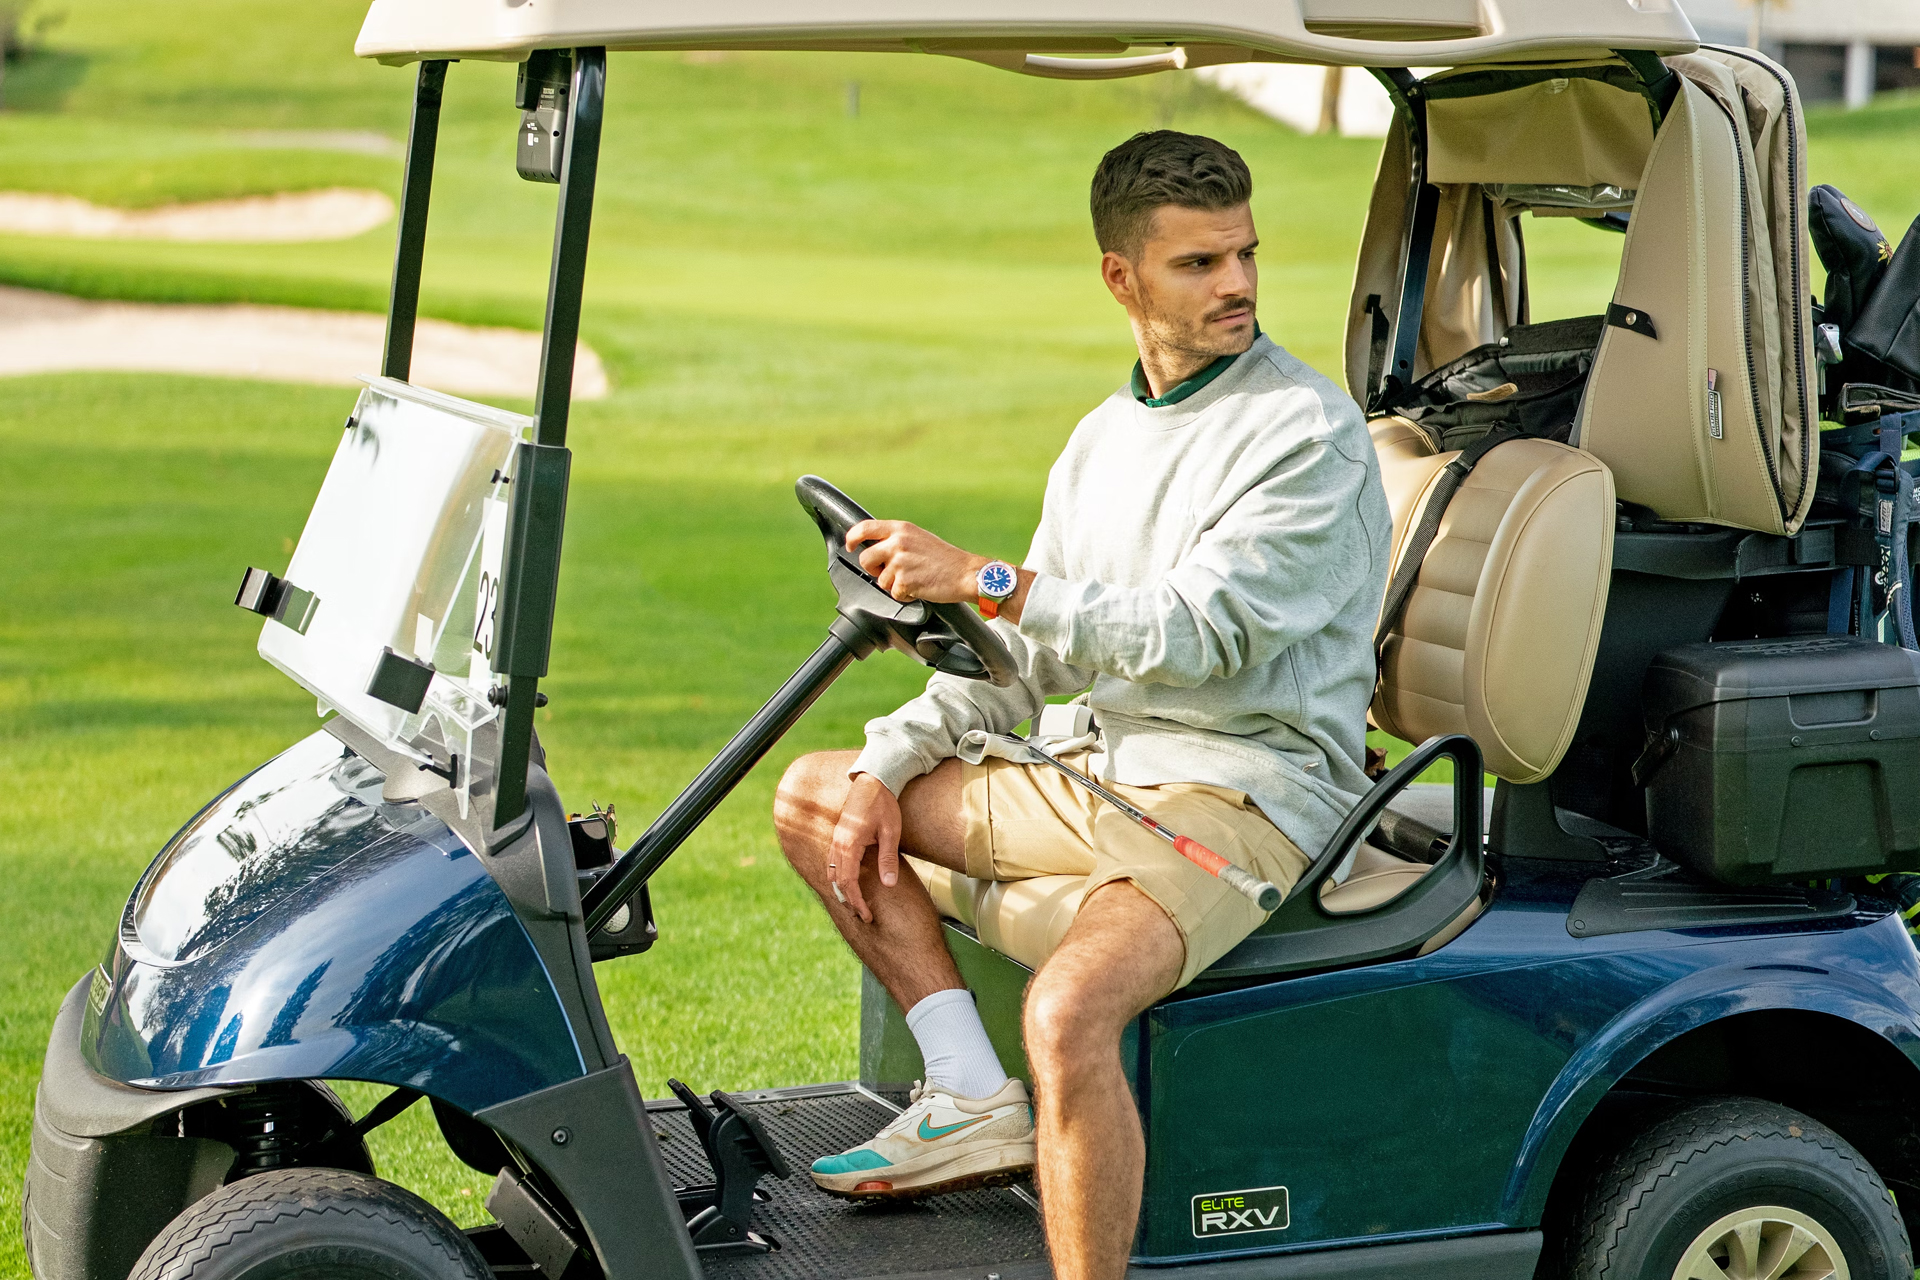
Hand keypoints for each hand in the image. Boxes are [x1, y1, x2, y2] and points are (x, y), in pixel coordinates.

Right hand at [828, 773, 902, 922]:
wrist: (872, 780)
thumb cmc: (883, 804)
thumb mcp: (891, 832)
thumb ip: (888, 858)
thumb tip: (888, 885)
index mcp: (849, 844)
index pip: (848, 881)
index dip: (856, 901)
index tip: (866, 915)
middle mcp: (837, 843)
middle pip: (838, 881)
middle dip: (849, 901)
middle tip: (863, 916)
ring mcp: (835, 839)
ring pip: (832, 873)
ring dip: (842, 890)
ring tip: (856, 904)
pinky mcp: (838, 836)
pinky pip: (832, 862)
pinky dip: (838, 877)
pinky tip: (848, 883)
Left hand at [846, 520, 986, 604]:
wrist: (966, 573)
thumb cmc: (946, 559)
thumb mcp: (919, 538)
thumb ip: (897, 540)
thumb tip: (877, 548)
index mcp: (901, 529)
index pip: (865, 528)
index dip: (852, 537)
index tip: (850, 545)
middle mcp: (898, 543)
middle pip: (865, 559)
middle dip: (873, 570)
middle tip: (889, 572)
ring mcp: (900, 562)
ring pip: (880, 580)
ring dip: (894, 585)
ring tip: (914, 579)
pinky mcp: (905, 581)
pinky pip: (893, 593)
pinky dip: (905, 595)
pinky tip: (919, 588)